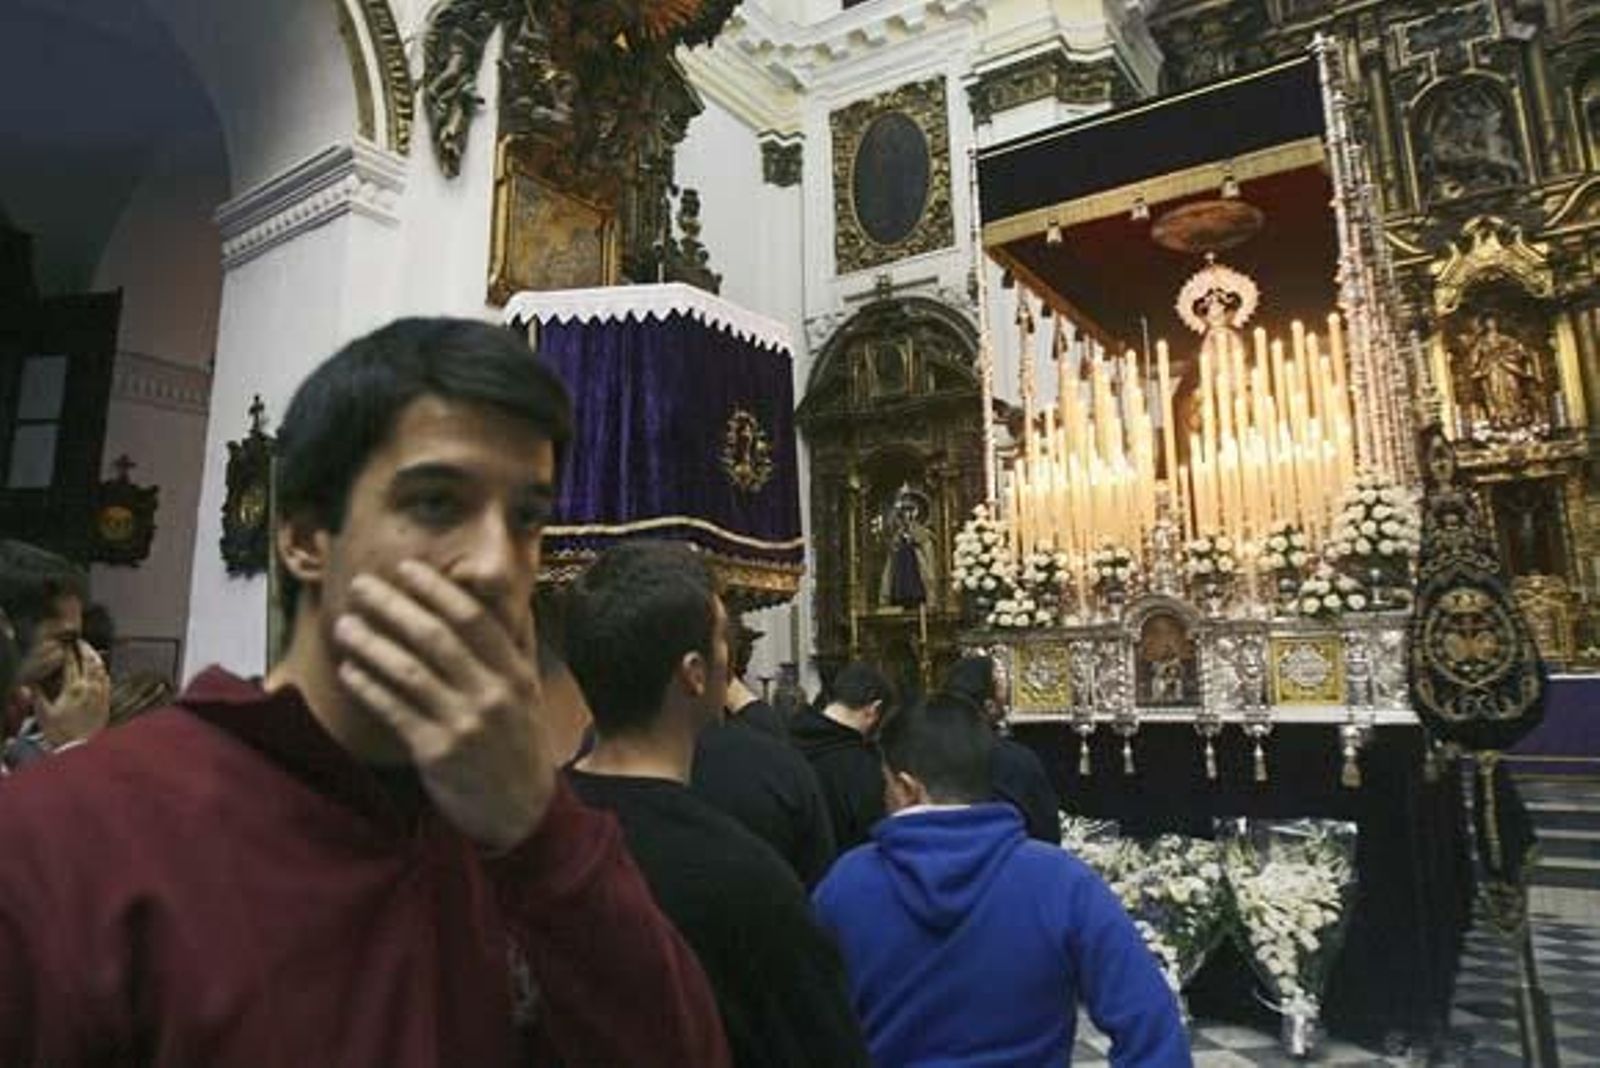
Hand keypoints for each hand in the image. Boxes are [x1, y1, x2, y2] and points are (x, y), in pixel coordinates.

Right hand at [36, 641, 110, 747]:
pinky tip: (100, 669)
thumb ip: (38, 695)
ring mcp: (101, 694)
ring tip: (90, 651)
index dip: (68, 651)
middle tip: (80, 642)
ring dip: (96, 657)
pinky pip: (107, 680)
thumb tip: (31, 682)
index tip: (65, 644)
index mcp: (73, 688)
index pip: (71, 663)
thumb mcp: (43, 713)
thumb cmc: (60, 732)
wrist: (79, 747)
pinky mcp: (106, 701)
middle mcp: (90, 688)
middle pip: (90, 661)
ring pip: (101, 669)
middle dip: (85, 648)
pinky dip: (103, 671)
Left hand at [333, 561, 554, 849]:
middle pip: (435, 639)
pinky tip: (348, 671)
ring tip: (344, 625)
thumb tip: (501, 590)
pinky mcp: (437, 753)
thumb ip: (514, 641)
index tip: (406, 569)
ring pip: (409, 673)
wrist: (522, 810)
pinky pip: (394, 712)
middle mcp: (492, 694)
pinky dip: (369, 688)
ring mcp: (464, 724)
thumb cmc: (519, 740)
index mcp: (515, 673)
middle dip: (394, 607)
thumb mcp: (529, 689)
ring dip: (372, 645)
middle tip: (361, 585)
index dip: (437, 590)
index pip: (473, 620)